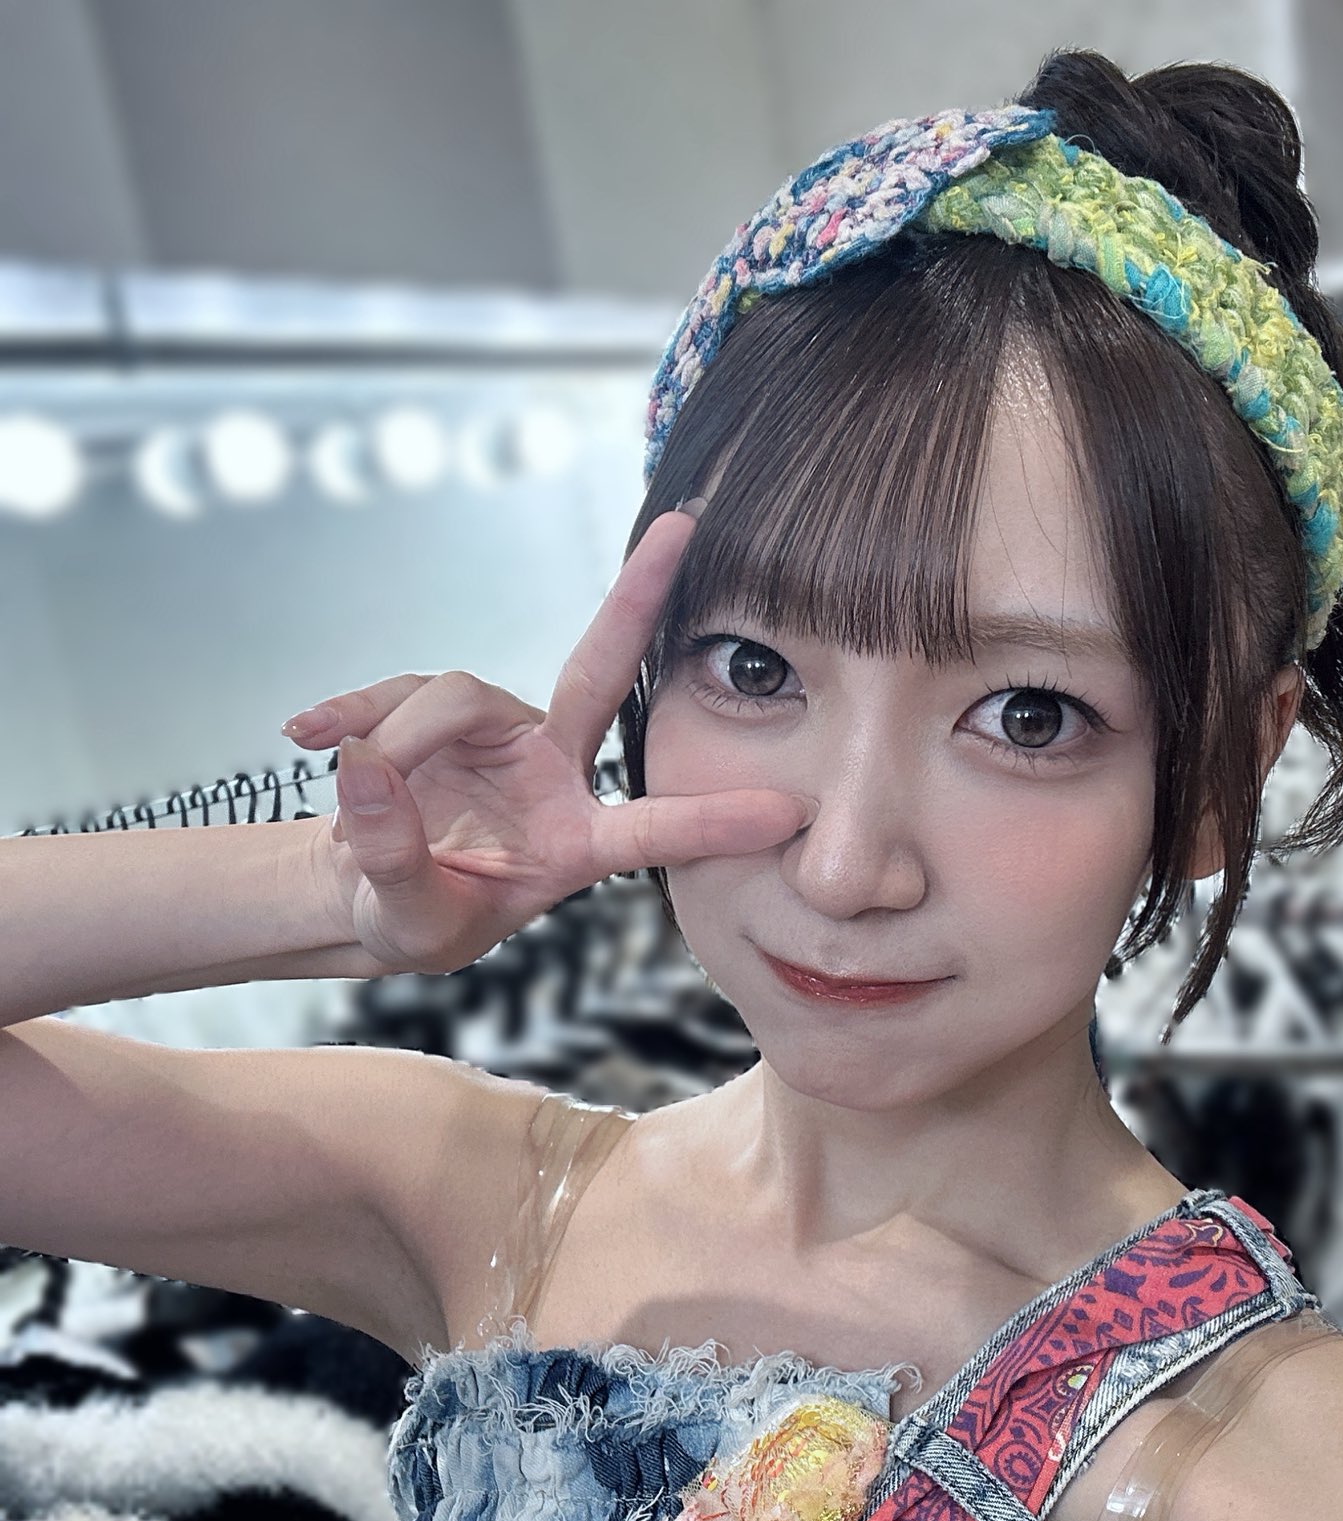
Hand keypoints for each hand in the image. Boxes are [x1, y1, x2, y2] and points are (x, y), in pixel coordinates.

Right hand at [282, 508, 813, 974]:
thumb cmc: (417, 918)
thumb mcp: (406, 920)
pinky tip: (305, 736)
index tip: (786, 811)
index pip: (650, 829)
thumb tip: (367, 772)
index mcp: (574, 845)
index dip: (712, 819)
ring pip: (454, 697)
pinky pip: (395, 695)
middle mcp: (551, 775)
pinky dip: (348, 713)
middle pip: (597, 672)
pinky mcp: (442, 713)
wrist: (366, 894)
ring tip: (351, 805)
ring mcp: (500, 736)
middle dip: (637, 599)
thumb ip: (394, 860)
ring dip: (392, 745)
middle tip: (684, 527)